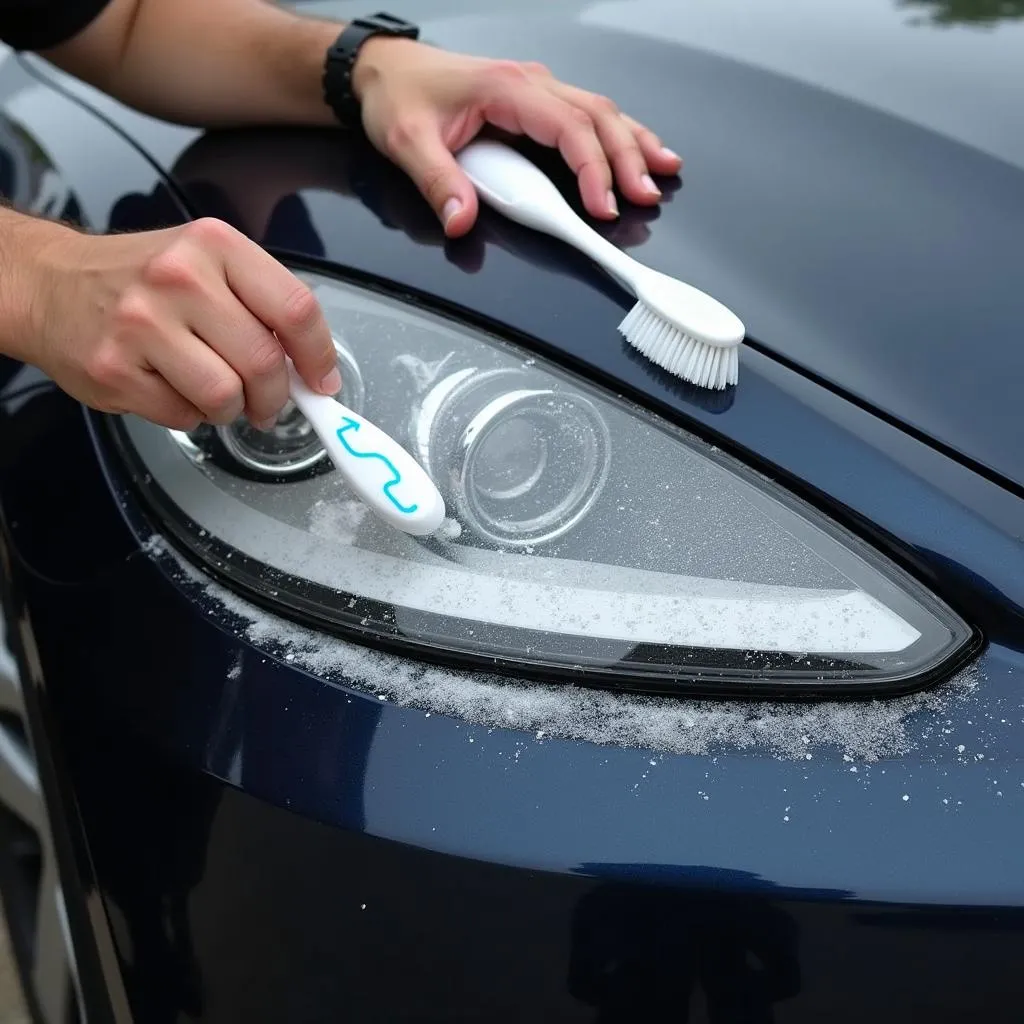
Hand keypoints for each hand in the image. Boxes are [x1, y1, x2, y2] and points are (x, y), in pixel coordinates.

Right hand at [29, 218, 338, 430]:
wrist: (50, 284)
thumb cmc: (141, 277)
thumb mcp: (207, 263)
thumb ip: (261, 306)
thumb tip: (312, 367)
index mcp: (215, 246)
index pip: (296, 308)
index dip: (318, 356)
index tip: (322, 380)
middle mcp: (178, 278)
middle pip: (263, 362)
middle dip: (275, 396)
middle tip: (267, 401)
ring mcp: (141, 324)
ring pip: (225, 397)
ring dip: (231, 409)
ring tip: (214, 392)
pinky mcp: (114, 368)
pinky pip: (182, 416)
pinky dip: (188, 415)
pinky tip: (171, 388)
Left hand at [353, 39, 682, 237]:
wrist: (385, 70)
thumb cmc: (399, 96)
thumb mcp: (408, 143)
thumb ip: (438, 183)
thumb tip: (462, 221)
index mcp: (506, 88)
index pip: (567, 127)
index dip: (592, 168)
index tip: (602, 205)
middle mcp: (529, 84)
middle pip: (597, 116)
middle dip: (627, 158)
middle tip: (645, 196)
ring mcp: (536, 91)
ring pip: (600, 112)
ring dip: (633, 143)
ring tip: (663, 170)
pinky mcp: (534, 104)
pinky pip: (586, 116)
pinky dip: (617, 135)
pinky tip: (638, 151)